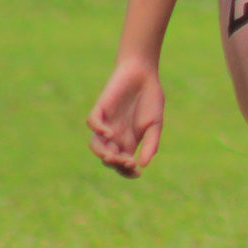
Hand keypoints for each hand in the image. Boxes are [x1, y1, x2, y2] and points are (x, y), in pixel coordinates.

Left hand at [88, 55, 163, 176]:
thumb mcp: (155, 124)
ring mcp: (106, 123)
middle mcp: (115, 136)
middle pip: (108, 158)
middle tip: (127, 162)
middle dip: (116, 164)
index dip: (127, 172)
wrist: (144, 74)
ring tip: (111, 156)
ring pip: (95, 145)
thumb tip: (144, 164)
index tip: (137, 173)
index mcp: (128, 141)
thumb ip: (151, 144)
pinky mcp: (101, 109)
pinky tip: (109, 134)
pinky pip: (92, 123)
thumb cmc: (151, 99)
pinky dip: (98, 129)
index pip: (122, 164)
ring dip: (102, 153)